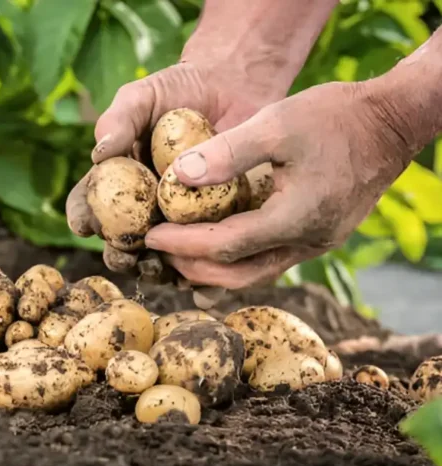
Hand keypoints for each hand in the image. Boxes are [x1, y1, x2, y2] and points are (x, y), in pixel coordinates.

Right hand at [66, 61, 280, 272]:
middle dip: (120, 255)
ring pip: (163, 259)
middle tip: (126, 255)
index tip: (85, 225)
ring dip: (158, 271)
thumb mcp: (143, 96)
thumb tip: (99, 152)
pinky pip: (207, 258)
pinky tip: (206, 283)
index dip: (83, 218)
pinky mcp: (217, 226)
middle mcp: (144, 207)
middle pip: (123, 243)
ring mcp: (180, 221)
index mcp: (117, 182)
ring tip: (162, 270)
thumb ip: (119, 120)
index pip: (89, 205)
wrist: (234, 85)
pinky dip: (205, 277)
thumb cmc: (179, 89)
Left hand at [144, 81, 413, 288]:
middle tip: (157, 249)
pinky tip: (212, 247)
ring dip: (212, 269)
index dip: (183, 244)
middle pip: (237, 274)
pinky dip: (235, 259)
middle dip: (192, 266)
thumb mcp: (277, 123)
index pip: (225, 246)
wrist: (391, 123)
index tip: (150, 235)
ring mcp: (315, 244)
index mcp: (296, 218)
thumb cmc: (335, 117)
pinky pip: (268, 260)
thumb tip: (178, 176)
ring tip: (177, 253)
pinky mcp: (317, 237)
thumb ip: (228, 151)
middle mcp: (307, 242)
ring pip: (254, 274)